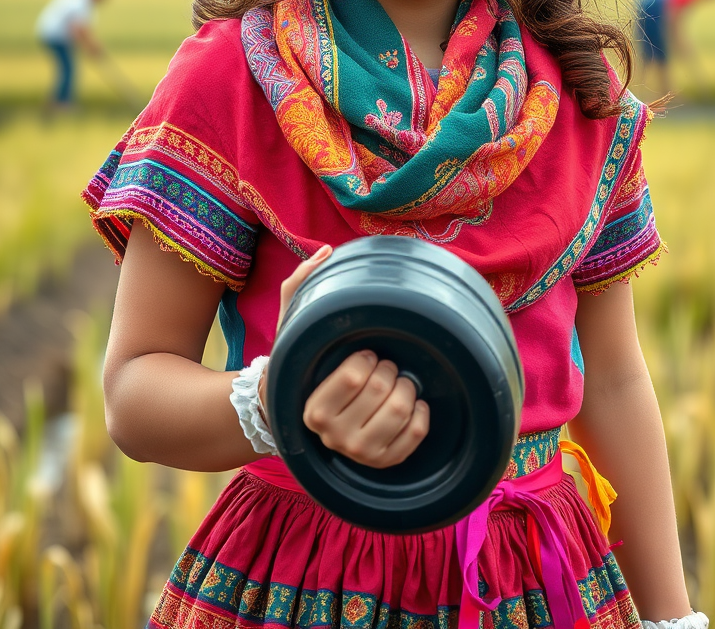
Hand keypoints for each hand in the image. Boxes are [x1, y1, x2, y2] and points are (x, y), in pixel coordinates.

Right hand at [258, 243, 429, 468]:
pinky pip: (418, 432)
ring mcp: (361, 455)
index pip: (355, 375)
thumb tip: (325, 252)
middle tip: (381, 364)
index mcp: (313, 410)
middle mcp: (335, 438)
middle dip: (388, 367)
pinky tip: (410, 401)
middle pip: (383, 388)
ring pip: (403, 408)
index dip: (366, 356)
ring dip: (406, 386)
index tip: (363, 352)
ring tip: (395, 379)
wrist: (315, 419)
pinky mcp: (387, 462)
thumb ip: (301, 285)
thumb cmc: (308, 366)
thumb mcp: (294, 327)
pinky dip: (421, 411)